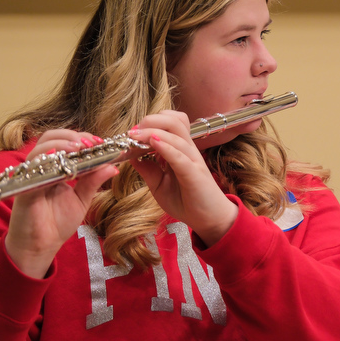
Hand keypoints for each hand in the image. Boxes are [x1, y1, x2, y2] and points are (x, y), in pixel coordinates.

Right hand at [5, 130, 117, 278]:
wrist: (41, 246)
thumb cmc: (58, 222)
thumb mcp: (82, 199)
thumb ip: (94, 181)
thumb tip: (113, 166)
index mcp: (55, 167)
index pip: (65, 142)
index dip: (81, 137)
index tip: (99, 141)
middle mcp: (41, 167)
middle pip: (50, 137)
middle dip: (72, 136)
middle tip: (90, 143)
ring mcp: (31, 176)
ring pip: (41, 148)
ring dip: (61, 144)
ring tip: (78, 148)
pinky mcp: (24, 188)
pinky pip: (32, 169)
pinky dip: (46, 160)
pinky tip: (61, 159)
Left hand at [128, 111, 237, 246]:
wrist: (208, 220)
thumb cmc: (186, 201)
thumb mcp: (159, 185)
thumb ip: (148, 170)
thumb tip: (131, 156)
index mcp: (180, 150)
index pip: (170, 122)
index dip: (151, 121)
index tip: (132, 132)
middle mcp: (188, 150)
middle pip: (174, 120)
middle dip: (151, 120)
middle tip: (133, 131)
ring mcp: (193, 160)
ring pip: (177, 133)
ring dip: (153, 130)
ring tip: (136, 136)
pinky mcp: (195, 174)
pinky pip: (180, 156)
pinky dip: (166, 147)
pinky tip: (153, 143)